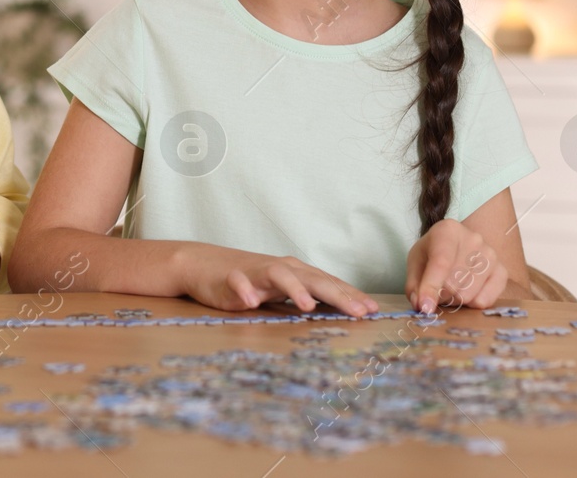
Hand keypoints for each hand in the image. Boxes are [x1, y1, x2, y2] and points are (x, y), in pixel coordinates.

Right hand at [179, 246, 377, 315]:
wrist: (203, 265)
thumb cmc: (249, 280)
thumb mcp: (282, 290)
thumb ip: (308, 297)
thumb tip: (343, 312)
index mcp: (296, 272)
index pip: (329, 283)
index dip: (351, 296)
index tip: (373, 311)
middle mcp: (281, 268)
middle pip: (313, 279)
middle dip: (337, 295)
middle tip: (359, 312)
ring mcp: (256, 272)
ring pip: (279, 276)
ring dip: (294, 289)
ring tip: (308, 307)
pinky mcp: (230, 279)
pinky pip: (238, 283)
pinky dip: (245, 290)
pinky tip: (251, 301)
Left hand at [405, 218, 507, 312]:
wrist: (456, 245)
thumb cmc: (432, 253)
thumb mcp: (416, 263)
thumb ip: (414, 285)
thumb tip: (421, 306)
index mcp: (448, 230)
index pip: (441, 263)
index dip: (431, 288)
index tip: (424, 307)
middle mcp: (474, 239)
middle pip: (454, 284)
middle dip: (440, 296)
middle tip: (436, 291)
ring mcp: (491, 255)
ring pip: (469, 295)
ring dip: (454, 300)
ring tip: (451, 289)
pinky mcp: (502, 272)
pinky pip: (486, 300)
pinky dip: (472, 304)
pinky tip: (467, 292)